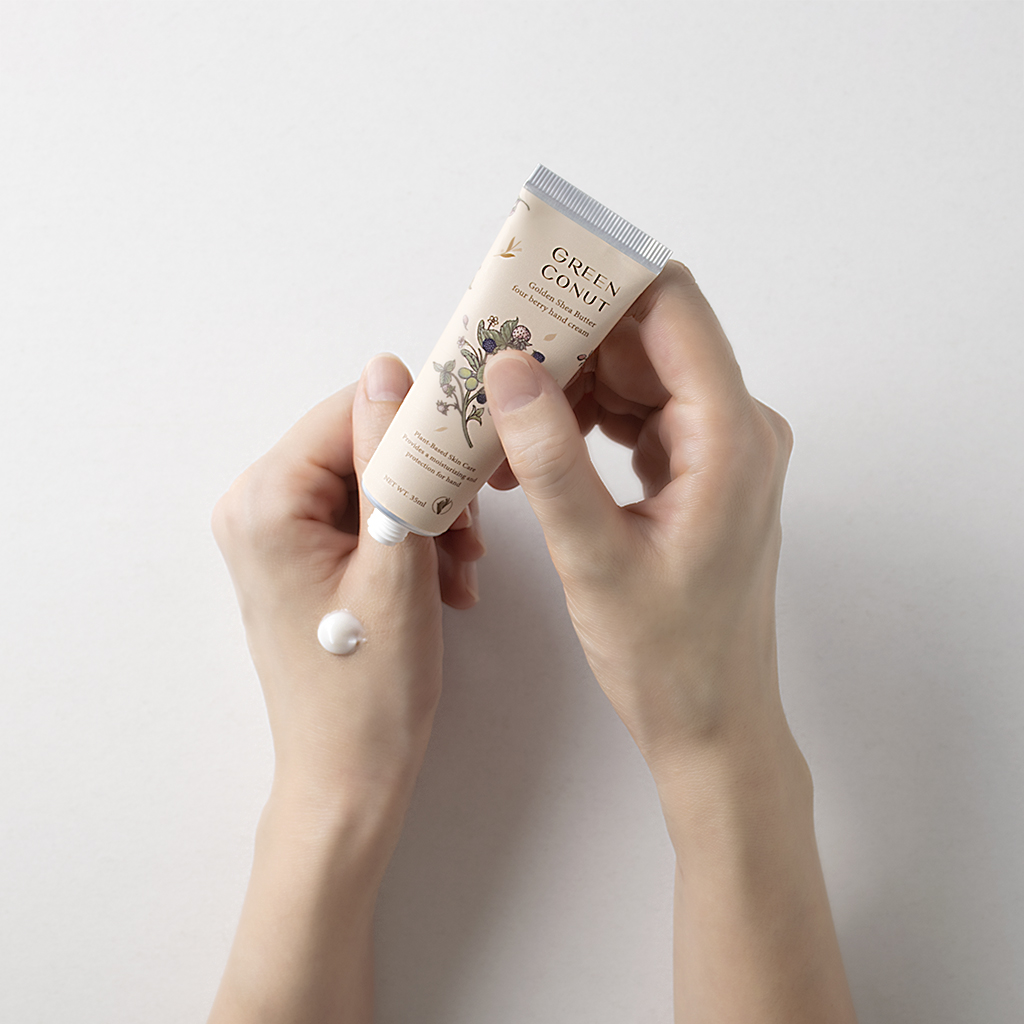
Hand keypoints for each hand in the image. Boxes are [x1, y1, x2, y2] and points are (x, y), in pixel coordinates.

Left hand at [211, 354, 485, 801]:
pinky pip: (360, 514)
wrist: (348, 776)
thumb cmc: (371, 688)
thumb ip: (394, 463)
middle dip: (424, 481)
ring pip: (368, 478)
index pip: (350, 409)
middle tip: (468, 538)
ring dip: (425, 513)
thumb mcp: (396, 565)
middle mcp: (254, 505)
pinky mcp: (296, 555)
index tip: (473, 462)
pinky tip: (443, 581)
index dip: (418, 426)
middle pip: (359, 443)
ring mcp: (272, 531)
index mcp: (265, 501)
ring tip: (459, 568)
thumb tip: (388, 368)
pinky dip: (407, 536)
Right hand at [484, 262, 794, 777]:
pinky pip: (637, 416)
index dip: (601, 280)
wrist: (712, 721)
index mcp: (730, 437)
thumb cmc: (667, 658)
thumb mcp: (594, 557)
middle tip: (495, 350)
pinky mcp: (697, 470)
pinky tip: (533, 450)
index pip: (672, 306)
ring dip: (569, 383)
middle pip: (648, 336)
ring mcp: (720, 448)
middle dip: (569, 335)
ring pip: (637, 374)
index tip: (533, 277)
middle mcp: (737, 428)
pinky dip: (584, 421)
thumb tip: (509, 369)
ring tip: (502, 414)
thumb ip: (550, 458)